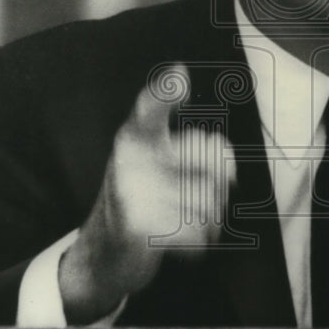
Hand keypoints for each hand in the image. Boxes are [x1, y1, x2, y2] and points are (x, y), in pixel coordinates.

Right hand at [58, 64, 232, 323]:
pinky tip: (175, 243)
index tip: (179, 74)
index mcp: (136, 135)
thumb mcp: (164, 166)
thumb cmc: (145, 200)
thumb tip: (228, 172)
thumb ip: (202, 153)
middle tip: (196, 198)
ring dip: (209, 219)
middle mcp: (129, 157)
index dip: (166, 91)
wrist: (100, 253)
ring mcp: (129, 191)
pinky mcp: (134, 227)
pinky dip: (197, 244)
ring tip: (182, 221)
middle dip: (218, 184)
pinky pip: (197, 233)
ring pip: (209, 201)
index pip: (151, 106)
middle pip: (211, 160)